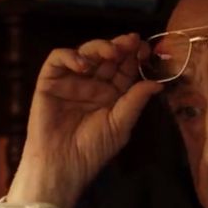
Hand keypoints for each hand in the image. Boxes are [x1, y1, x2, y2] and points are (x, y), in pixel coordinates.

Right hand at [7, 33, 162, 207]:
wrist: (63, 165)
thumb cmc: (92, 150)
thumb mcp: (120, 125)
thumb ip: (136, 101)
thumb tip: (158, 83)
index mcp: (113, 93)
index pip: (125, 68)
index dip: (135, 56)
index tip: (146, 50)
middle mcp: (93, 84)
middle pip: (107, 56)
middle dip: (121, 46)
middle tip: (132, 42)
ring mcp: (71, 80)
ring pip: (85, 52)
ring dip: (99, 47)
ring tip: (112, 52)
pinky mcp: (49, 81)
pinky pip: (57, 59)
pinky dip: (70, 56)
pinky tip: (84, 65)